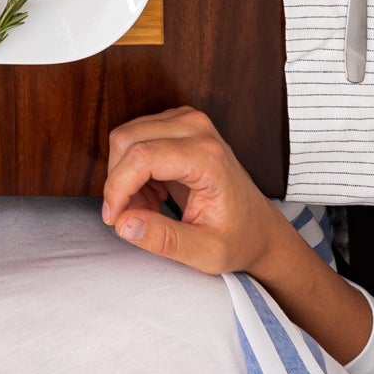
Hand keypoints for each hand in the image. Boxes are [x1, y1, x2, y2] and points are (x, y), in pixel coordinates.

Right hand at [97, 105, 289, 276]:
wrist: (259, 226)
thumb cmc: (238, 239)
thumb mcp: (206, 253)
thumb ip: (164, 240)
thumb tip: (123, 223)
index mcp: (207, 156)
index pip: (142, 157)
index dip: (117, 188)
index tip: (114, 220)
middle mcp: (197, 128)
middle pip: (127, 140)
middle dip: (118, 182)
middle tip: (134, 217)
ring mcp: (187, 120)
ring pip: (126, 137)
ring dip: (124, 176)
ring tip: (147, 207)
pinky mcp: (178, 122)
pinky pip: (134, 137)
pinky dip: (132, 168)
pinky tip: (153, 192)